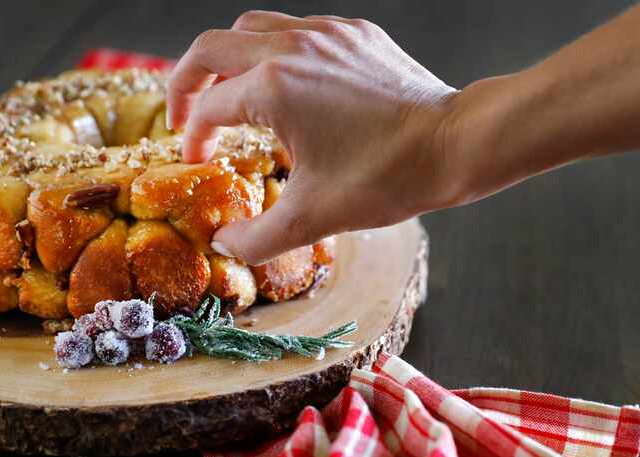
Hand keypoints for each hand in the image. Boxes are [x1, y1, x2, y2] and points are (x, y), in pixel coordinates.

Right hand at [166, 11, 462, 263]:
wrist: (455, 145)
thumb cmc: (387, 177)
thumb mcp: (313, 218)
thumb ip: (256, 238)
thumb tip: (223, 245)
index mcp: (274, 86)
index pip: (209, 108)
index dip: (194, 139)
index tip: (199, 161)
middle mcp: (293, 46)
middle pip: (211, 48)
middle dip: (186, 83)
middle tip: (184, 116)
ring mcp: (326, 33)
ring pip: (251, 28)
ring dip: (227, 61)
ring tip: (227, 97)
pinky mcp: (353, 34)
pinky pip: (295, 29)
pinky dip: (273, 54)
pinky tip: (283, 86)